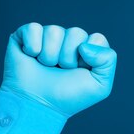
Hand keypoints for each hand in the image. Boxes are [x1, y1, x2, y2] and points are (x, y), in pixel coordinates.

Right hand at [0, 22, 116, 117]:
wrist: (38, 106)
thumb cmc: (69, 96)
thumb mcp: (100, 85)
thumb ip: (108, 60)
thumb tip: (84, 45)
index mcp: (89, 49)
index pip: (97, 39)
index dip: (90, 58)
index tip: (80, 71)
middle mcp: (69, 40)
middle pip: (76, 32)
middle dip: (68, 57)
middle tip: (61, 71)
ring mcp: (48, 37)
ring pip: (54, 31)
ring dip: (50, 55)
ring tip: (47, 67)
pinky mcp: (26, 35)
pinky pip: (33, 28)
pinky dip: (32, 47)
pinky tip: (31, 58)